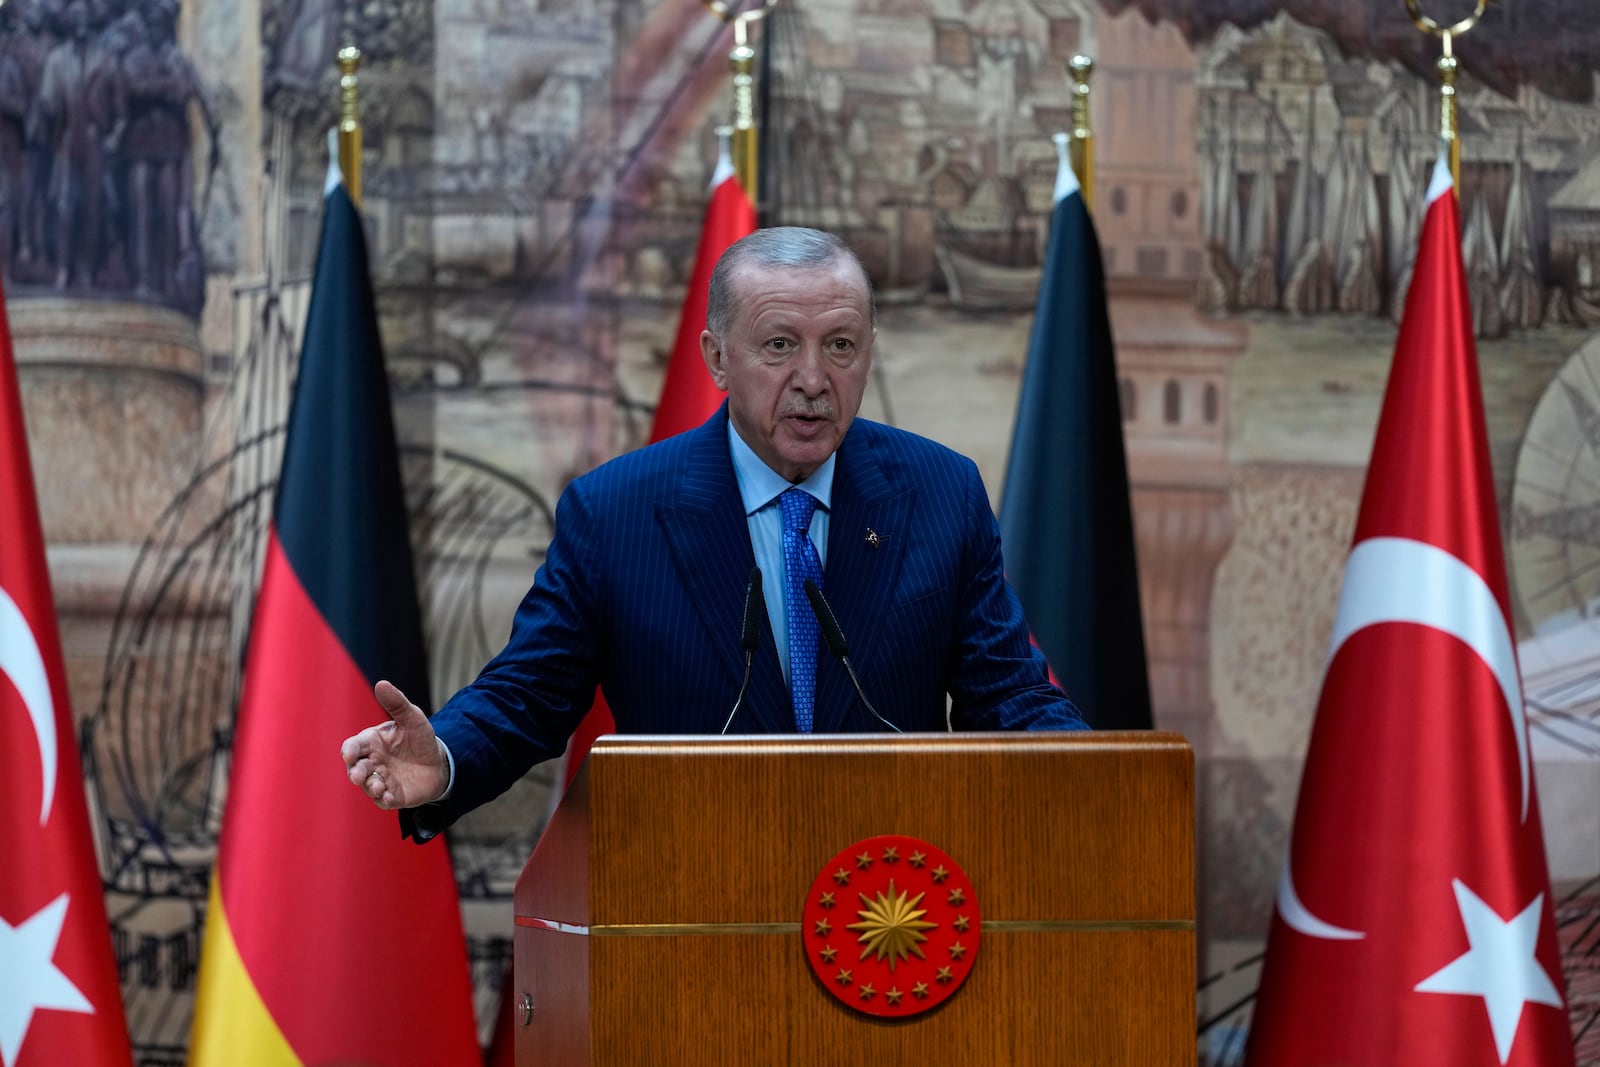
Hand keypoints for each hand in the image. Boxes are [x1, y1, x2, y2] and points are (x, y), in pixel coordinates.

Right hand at [340, 681, 448, 809]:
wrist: (438, 761)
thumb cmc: (419, 737)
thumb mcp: (412, 717)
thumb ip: (396, 703)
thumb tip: (381, 683)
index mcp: (371, 743)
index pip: (353, 747)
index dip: (349, 751)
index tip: (350, 754)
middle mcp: (371, 763)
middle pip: (355, 769)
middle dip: (355, 773)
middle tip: (359, 776)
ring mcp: (381, 780)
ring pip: (368, 786)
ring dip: (371, 787)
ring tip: (379, 786)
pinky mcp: (393, 795)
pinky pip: (384, 801)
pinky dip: (385, 800)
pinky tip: (390, 797)